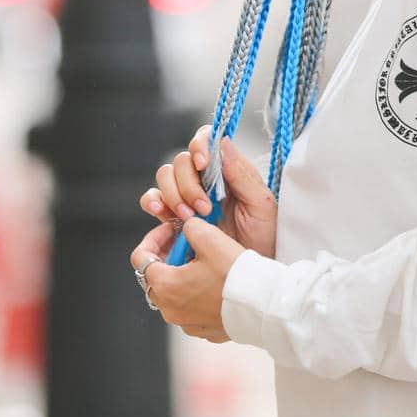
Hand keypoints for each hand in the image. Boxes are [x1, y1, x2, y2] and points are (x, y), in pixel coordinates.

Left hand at [129, 216, 244, 341]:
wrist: (263, 306)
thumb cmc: (236, 274)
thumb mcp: (210, 238)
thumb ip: (189, 227)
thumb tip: (186, 227)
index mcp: (165, 286)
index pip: (140, 258)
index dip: (153, 238)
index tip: (171, 231)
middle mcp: (170, 309)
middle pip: (156, 277)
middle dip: (168, 257)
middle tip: (188, 244)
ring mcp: (186, 323)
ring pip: (173, 294)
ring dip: (181, 276)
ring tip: (204, 263)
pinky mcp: (202, 330)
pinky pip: (190, 308)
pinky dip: (195, 294)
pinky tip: (215, 283)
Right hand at [140, 124, 276, 258]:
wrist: (249, 275)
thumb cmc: (264, 239)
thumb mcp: (261, 205)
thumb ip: (241, 173)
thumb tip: (222, 141)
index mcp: (226, 171)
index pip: (205, 141)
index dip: (199, 145)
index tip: (203, 164)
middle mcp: (204, 180)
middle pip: (180, 161)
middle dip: (188, 183)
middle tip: (203, 208)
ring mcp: (186, 198)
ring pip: (164, 177)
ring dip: (173, 194)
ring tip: (188, 217)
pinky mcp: (173, 218)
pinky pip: (153, 201)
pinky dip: (152, 202)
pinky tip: (161, 215)